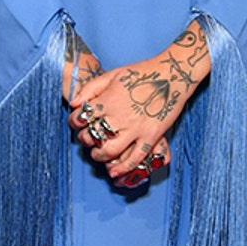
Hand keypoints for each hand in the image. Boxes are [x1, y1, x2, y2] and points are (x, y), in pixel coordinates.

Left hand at [68, 22, 209, 184]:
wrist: (172, 74)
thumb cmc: (142, 72)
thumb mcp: (112, 74)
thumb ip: (91, 88)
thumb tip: (74, 103)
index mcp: (108, 100)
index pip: (82, 118)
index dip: (75, 123)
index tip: (77, 124)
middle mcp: (119, 116)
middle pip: (93, 136)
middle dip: (86, 140)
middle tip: (88, 139)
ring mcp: (136, 128)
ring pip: (110, 151)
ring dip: (99, 156)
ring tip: (98, 154)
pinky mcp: (151, 136)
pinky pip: (135, 158)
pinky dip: (123, 168)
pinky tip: (115, 172)